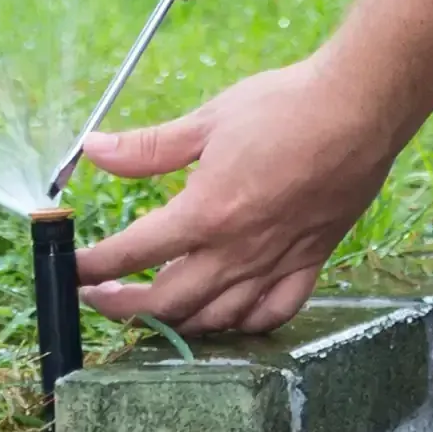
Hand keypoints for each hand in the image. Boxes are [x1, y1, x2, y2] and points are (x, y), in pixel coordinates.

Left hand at [75, 55, 395, 333]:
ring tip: (153, 309)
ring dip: (176, 322)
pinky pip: (272, 313)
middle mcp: (238, 250)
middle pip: (168, 301)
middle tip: (101, 297)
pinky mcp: (311, 262)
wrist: (360, 108)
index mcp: (206, 213)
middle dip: (125, 306)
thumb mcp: (206, 121)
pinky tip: (225, 318)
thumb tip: (93, 149)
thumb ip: (147, 147)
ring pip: (217, 318)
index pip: (133, 252)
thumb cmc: (284, 107)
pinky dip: (242, 325)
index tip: (72, 270)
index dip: (93, 267)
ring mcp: (276, 262)